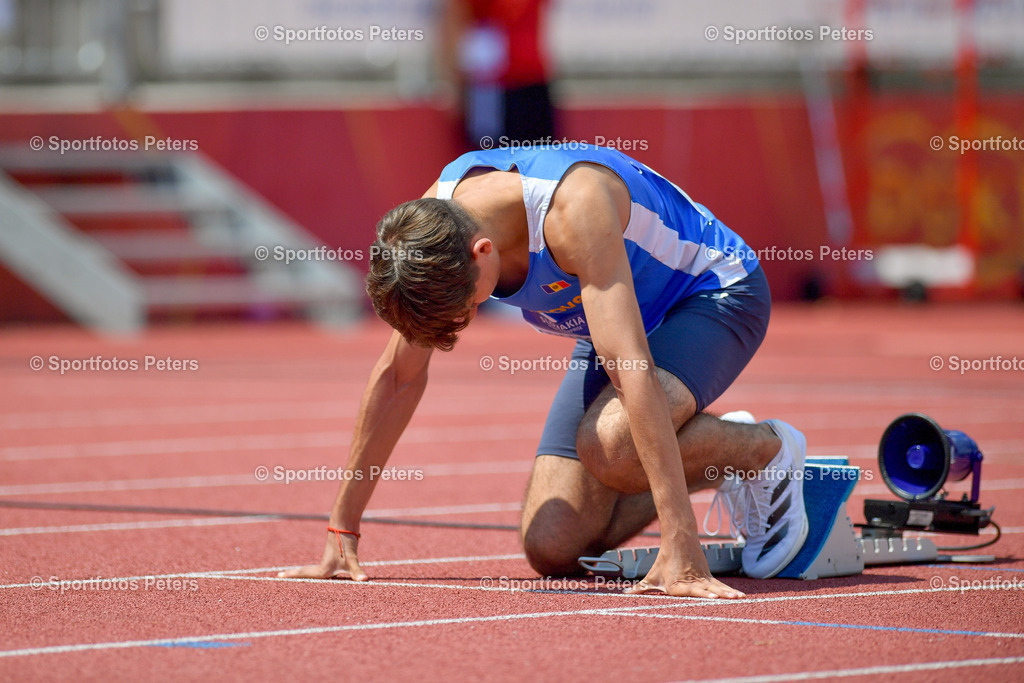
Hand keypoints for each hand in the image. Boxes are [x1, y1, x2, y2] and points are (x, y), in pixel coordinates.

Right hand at [278, 530, 367, 580]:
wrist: (345, 523)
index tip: (278, 575)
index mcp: (324, 569)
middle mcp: (324, 565)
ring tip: (293, 575)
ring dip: (303, 572)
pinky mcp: (335, 556)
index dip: (292, 576)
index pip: (304, 574)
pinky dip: (316, 570)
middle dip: (294, 575)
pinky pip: (323, 566)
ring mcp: (329, 560)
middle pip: (305, 572)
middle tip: (279, 575)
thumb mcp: (352, 559)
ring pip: (313, 569)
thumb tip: (365, 581)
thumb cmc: (346, 542)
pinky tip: (321, 573)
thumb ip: (357, 571)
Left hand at [625, 538, 744, 598]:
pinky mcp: (708, 577)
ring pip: (716, 587)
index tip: (712, 599)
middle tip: (728, 600)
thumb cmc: (664, 560)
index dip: (701, 595)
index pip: (690, 591)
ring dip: (727, 594)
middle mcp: (692, 582)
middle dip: (718, 596)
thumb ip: (641, 588)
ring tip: (738, 599)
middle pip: (706, 590)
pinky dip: (729, 591)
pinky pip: (720, 586)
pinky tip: (739, 598)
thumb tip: (625, 595)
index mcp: (677, 584)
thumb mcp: (652, 576)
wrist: (679, 538)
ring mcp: (702, 579)